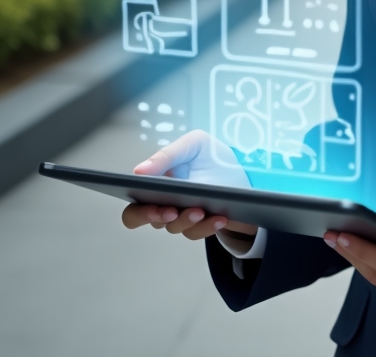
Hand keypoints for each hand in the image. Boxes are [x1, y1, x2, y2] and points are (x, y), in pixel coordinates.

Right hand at [121, 129, 257, 240]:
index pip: (135, 207)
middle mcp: (164, 204)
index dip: (139, 212)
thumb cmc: (209, 155)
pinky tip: (219, 217)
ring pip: (175, 227)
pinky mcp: (200, 224)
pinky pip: (198, 231)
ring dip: (187, 219)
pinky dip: (208, 225)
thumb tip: (139, 171)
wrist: (240, 169)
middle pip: (150, 223)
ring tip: (201, 210)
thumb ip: (167, 155)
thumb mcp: (193, 144)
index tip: (153, 206)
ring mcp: (182, 215)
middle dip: (158, 218)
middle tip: (172, 212)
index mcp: (155, 185)